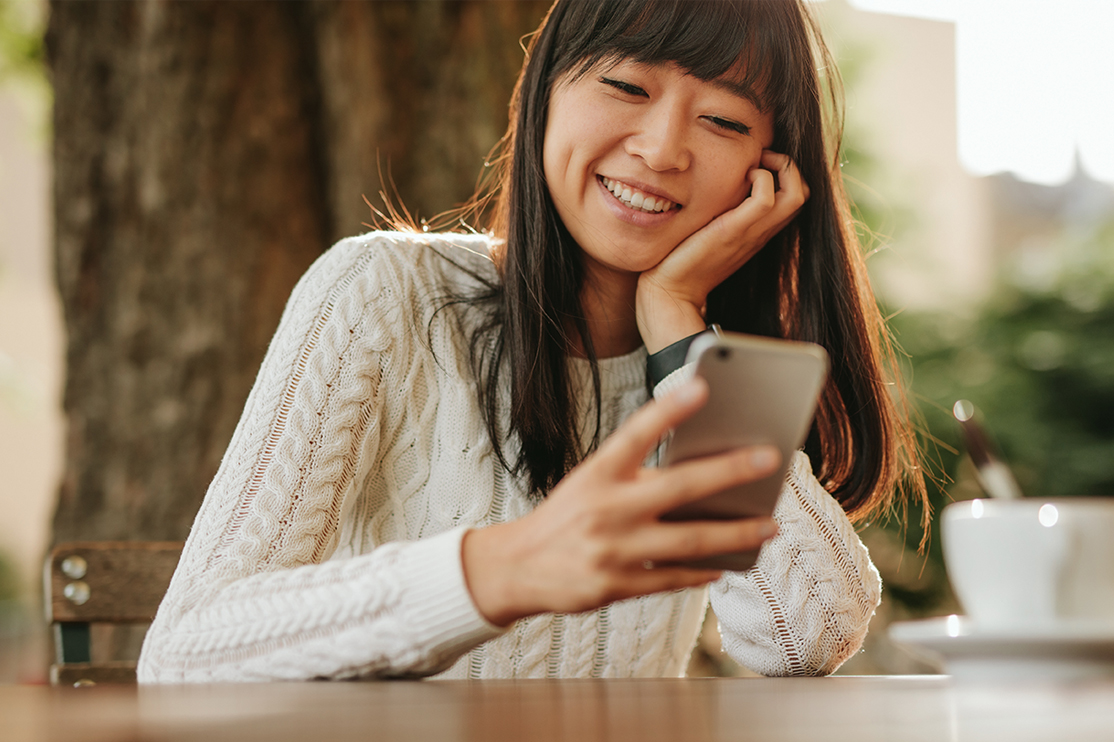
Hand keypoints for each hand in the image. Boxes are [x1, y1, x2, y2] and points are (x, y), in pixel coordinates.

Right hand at [461, 378, 779, 626]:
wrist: (516, 568)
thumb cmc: (566, 516)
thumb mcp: (590, 483)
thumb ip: (636, 477)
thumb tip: (702, 478)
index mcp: (597, 474)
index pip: (636, 433)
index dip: (669, 410)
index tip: (703, 386)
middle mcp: (606, 509)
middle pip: (678, 488)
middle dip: (730, 472)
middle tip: (770, 457)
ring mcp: (613, 550)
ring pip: (689, 541)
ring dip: (736, 533)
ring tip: (769, 526)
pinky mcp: (616, 586)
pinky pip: (673, 579)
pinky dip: (702, 572)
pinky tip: (726, 565)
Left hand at [636, 151, 809, 352]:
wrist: (671, 292)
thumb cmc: (682, 262)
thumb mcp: (708, 232)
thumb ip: (720, 213)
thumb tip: (716, 188)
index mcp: (757, 233)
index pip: (792, 200)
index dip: (786, 175)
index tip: (758, 163)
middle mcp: (760, 233)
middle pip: (803, 195)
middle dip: (789, 166)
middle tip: (761, 158)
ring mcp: (750, 233)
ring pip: (795, 195)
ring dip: (780, 167)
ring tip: (753, 165)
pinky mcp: (733, 232)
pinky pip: (766, 199)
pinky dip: (761, 178)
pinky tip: (740, 177)